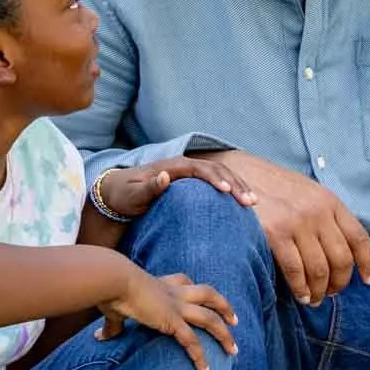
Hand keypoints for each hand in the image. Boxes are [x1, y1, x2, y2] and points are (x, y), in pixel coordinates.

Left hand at [96, 155, 256, 221]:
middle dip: (236, 183)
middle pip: (217, 169)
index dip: (215, 178)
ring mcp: (189, 174)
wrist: (116, 192)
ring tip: (252, 202)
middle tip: (250, 201)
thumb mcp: (132, 194)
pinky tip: (242, 202)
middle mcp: (184, 167)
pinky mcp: (192, 183)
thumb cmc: (124, 195)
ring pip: (221, 174)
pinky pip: (217, 182)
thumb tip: (165, 176)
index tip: (228, 191)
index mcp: (173, 167)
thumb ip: (148, 187)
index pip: (200, 168)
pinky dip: (232, 190)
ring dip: (238, 186)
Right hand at [96, 267, 238, 369]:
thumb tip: (100, 337)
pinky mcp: (172, 321)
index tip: (201, 296)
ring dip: (224, 334)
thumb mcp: (113, 306)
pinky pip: (192, 342)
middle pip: (208, 293)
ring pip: (210, 318)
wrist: (112, 279)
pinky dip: (200, 358)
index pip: (183, 280)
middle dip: (224, 306)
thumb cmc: (108, 288)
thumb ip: (112, 324)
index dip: (193, 287)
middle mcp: (173, 292)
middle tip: (234, 320)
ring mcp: (176, 306)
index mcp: (160, 283)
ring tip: (233, 350)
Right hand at [217, 151, 369, 306]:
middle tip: (331, 293)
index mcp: (329, 201)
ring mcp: (297, 222)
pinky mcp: (275, 233)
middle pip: (341, 258)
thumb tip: (340, 250)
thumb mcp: (307, 192)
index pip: (358, 237)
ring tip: (315, 299)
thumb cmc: (273, 187)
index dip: (367, 262)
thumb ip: (325, 216)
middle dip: (340, 282)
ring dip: (320, 290)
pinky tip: (302, 295)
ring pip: (320, 269)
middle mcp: (318, 211)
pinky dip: (301, 288)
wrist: (239, 172)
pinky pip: (295, 270)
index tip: (367, 280)